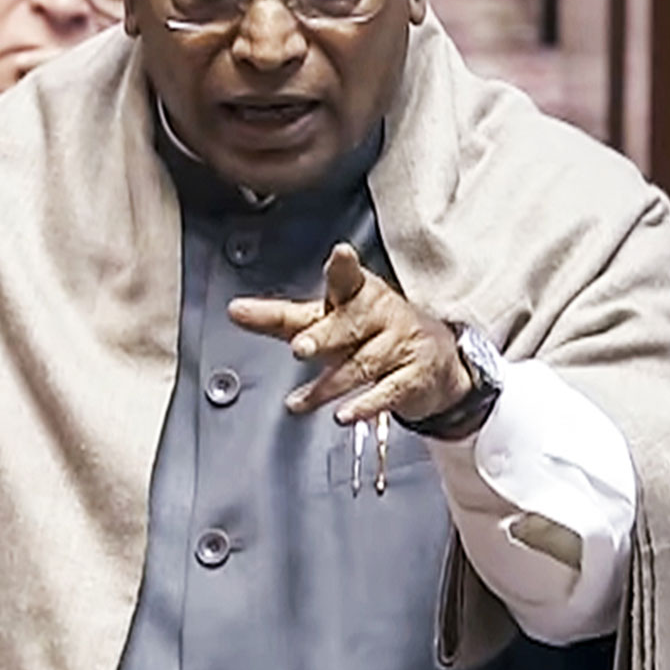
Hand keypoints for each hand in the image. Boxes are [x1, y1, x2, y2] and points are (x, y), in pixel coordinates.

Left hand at [227, 242, 472, 424]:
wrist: (435, 361)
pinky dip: (364, 405)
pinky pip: (387, 392)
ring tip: (300, 402)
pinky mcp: (413, 377)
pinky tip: (343, 414)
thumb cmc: (370, 333)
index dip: (344, 267)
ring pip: (361, 364)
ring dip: (328, 385)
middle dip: (323, 336)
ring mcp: (400, 344)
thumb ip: (282, 319)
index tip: (341, 255)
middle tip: (299, 347)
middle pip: (349, 324)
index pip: (347, 278)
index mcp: (357, 293)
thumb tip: (235, 311)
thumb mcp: (328, 320)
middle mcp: (380, 314)